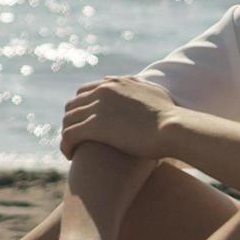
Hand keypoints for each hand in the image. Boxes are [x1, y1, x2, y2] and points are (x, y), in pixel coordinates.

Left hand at [61, 75, 175, 159]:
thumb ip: (141, 86)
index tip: (83, 123)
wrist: (174, 127)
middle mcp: (103, 90)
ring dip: (66, 135)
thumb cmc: (172, 116)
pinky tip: (71, 156)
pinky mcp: (95, 126)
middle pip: (72, 104)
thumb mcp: (155, 92)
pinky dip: (66, 145)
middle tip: (76, 139)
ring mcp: (98, 107)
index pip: (85, 91)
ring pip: (68, 120)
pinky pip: (69, 134)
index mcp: (116, 83)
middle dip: (71, 121)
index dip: (81, 108)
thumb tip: (136, 84)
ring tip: (72, 150)